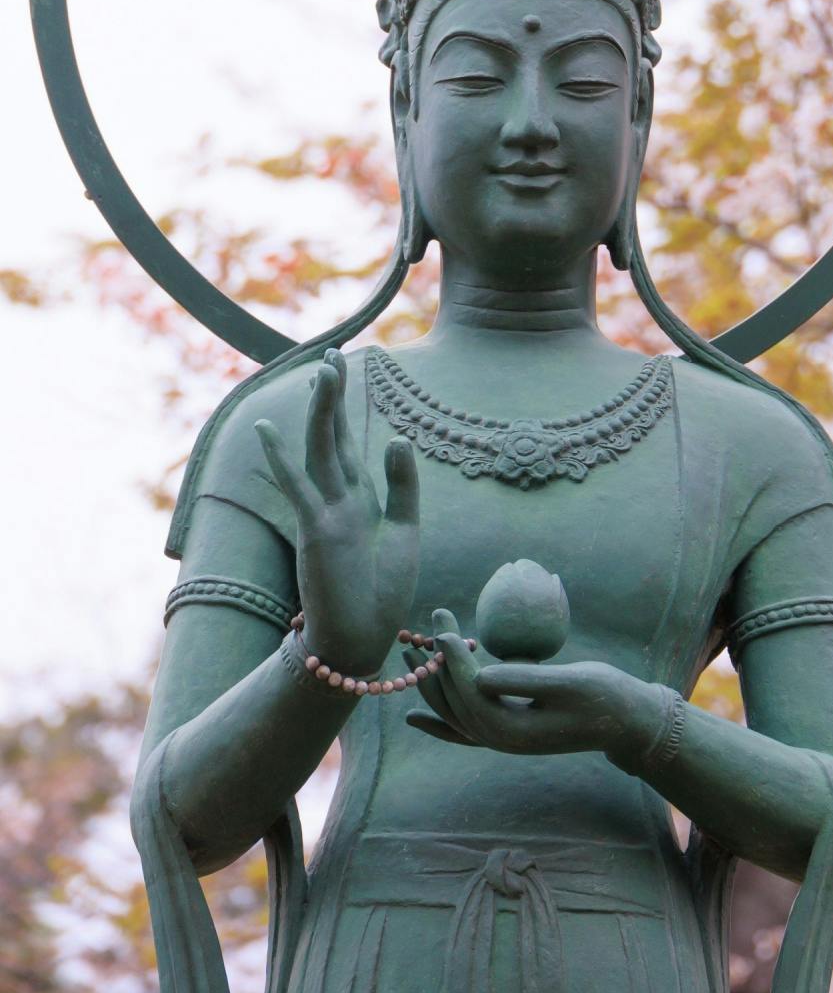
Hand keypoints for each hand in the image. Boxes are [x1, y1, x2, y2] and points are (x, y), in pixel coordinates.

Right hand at [255, 351, 418, 675]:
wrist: (360, 638)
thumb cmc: (381, 591)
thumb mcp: (405, 530)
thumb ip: (403, 485)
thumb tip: (398, 436)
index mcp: (359, 498)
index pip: (348, 443)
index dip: (345, 408)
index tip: (341, 369)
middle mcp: (338, 498)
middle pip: (333, 435)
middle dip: (332, 396)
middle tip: (330, 354)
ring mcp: (325, 511)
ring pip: (320, 449)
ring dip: (321, 412)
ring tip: (322, 372)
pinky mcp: (317, 530)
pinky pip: (298, 486)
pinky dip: (282, 457)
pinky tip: (266, 428)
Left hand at [404, 610, 659, 759]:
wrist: (624, 721)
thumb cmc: (603, 696)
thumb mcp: (570, 683)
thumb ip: (525, 680)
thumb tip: (480, 674)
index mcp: (513, 730)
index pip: (471, 692)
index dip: (454, 660)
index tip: (443, 629)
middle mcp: (500, 740)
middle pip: (455, 702)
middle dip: (437, 663)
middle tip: (429, 623)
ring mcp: (502, 739)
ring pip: (454, 713)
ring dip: (432, 683)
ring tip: (412, 652)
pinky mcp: (507, 731)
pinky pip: (463, 730)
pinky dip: (438, 722)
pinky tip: (414, 718)